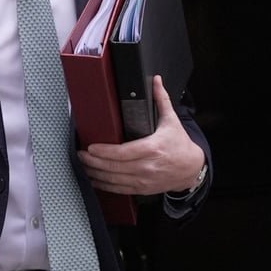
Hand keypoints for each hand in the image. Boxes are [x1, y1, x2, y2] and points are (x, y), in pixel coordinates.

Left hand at [78, 75, 205, 195]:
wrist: (191, 169)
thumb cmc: (179, 145)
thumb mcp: (171, 121)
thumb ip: (161, 100)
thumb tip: (157, 80)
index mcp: (152, 148)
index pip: (123, 153)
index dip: (105, 152)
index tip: (91, 147)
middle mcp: (147, 166)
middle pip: (114, 167)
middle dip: (94, 162)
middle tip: (80, 154)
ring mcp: (144, 180)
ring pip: (114, 180)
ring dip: (95, 173)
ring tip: (83, 165)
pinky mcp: (142, 189)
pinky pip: (119, 189)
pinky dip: (104, 185)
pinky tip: (94, 179)